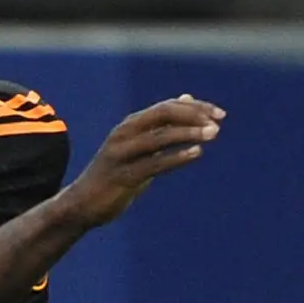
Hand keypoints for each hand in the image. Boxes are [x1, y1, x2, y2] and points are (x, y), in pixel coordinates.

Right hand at [61, 95, 223, 227]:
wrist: (83, 204)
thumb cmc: (116, 174)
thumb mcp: (140, 146)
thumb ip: (163, 125)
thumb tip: (187, 98)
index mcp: (131, 124)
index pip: (168, 107)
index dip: (196, 108)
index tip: (220, 114)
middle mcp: (125, 133)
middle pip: (163, 114)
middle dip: (193, 115)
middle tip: (218, 122)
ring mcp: (122, 154)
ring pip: (159, 136)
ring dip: (188, 133)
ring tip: (213, 134)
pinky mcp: (123, 176)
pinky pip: (154, 163)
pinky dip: (176, 157)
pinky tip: (196, 153)